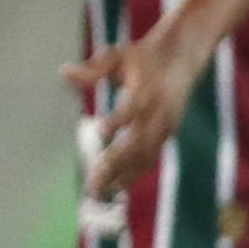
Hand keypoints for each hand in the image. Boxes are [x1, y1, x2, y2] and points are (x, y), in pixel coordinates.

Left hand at [63, 32, 201, 202]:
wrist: (184, 56)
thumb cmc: (143, 56)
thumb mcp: (118, 55)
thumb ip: (94, 67)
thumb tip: (64, 73)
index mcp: (147, 90)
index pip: (134, 108)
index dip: (119, 120)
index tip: (99, 131)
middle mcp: (159, 112)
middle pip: (139, 142)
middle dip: (117, 162)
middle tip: (93, 181)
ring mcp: (165, 125)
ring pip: (146, 156)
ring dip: (123, 175)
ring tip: (100, 192)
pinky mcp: (167, 134)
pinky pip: (151, 158)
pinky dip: (134, 173)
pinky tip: (115, 186)